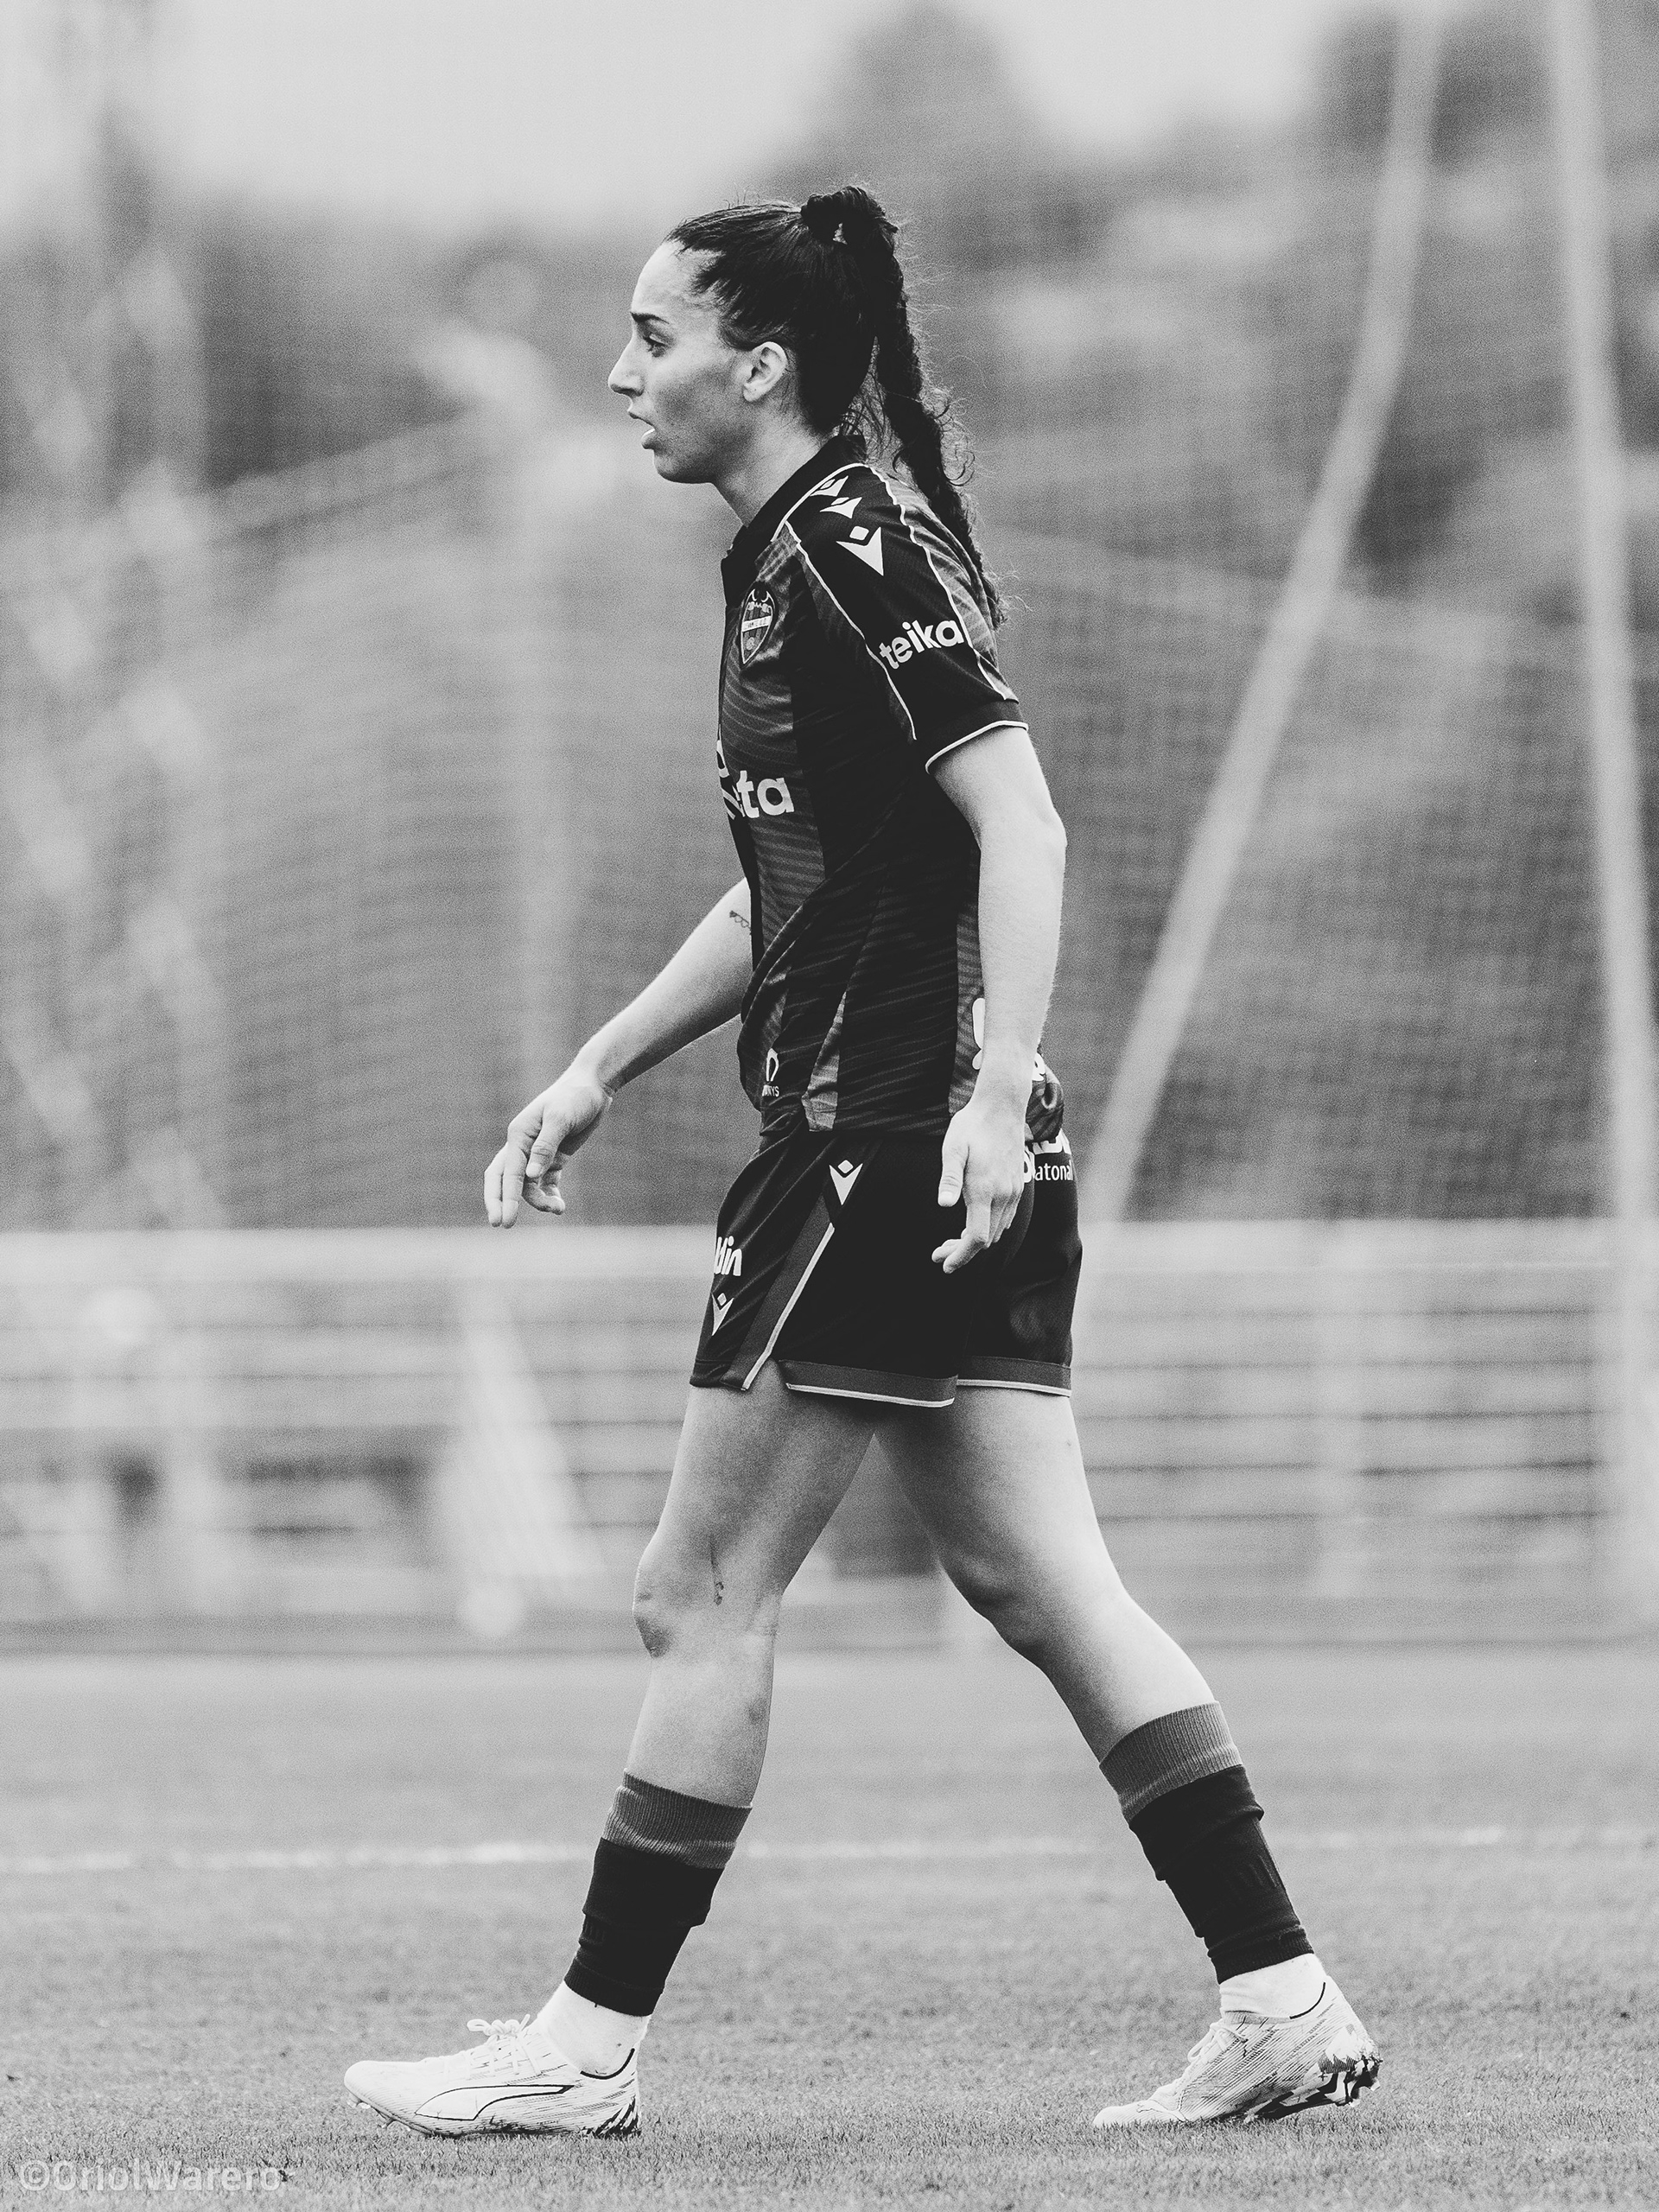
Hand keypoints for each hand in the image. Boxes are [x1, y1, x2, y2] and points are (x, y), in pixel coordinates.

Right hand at [484, 1064, 613, 1226]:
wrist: (593, 1087)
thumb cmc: (574, 1098)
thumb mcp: (560, 1119)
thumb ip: (545, 1147)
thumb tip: (530, 1176)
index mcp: (518, 1135)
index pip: (507, 1172)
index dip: (505, 1197)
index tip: (505, 1220)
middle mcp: (522, 1145)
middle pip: (504, 1179)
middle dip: (502, 1202)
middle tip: (503, 1225)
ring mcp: (537, 1153)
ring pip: (528, 1185)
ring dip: (538, 1200)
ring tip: (557, 1209)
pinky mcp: (553, 1158)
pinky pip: (546, 1182)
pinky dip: (550, 1195)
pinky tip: (559, 1205)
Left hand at [932, 1090, 1027, 1273]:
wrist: (1003, 1106)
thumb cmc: (972, 1126)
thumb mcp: (953, 1148)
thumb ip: (949, 1178)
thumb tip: (944, 1204)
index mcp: (984, 1190)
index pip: (976, 1238)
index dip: (961, 1256)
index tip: (944, 1264)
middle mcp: (1003, 1195)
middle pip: (986, 1240)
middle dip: (963, 1252)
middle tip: (939, 1254)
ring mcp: (1013, 1191)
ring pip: (997, 1231)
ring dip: (976, 1241)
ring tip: (952, 1242)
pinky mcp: (1017, 1186)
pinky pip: (1005, 1218)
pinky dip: (988, 1228)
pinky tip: (974, 1222)